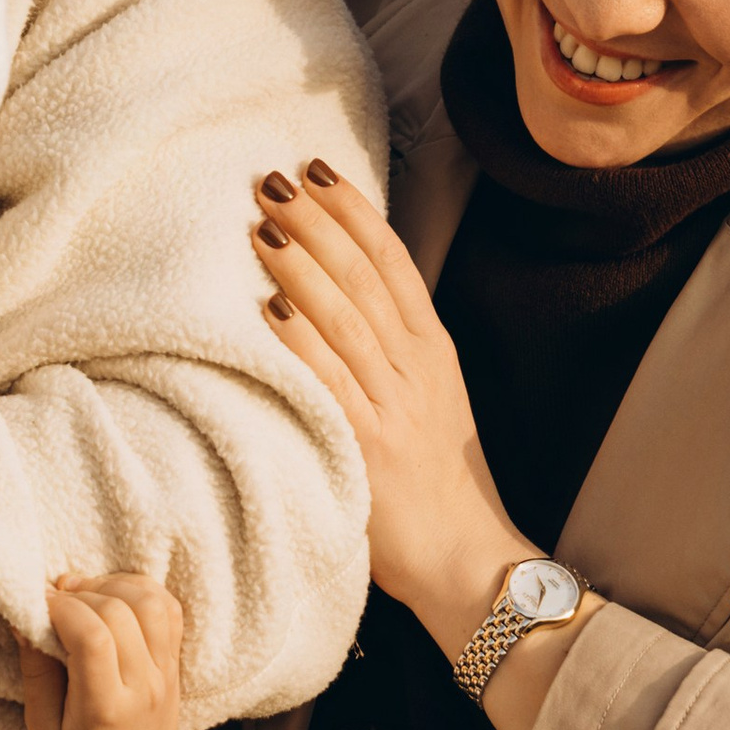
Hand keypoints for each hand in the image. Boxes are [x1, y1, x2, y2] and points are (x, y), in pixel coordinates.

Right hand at [16, 574, 203, 729]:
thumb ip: (36, 674)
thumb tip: (26, 618)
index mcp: (106, 709)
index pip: (92, 638)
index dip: (60, 609)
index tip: (36, 608)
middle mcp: (144, 686)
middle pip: (119, 612)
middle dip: (79, 594)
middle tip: (53, 604)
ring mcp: (165, 673)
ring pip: (150, 601)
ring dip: (112, 586)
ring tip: (83, 598)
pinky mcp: (174, 663)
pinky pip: (168, 608)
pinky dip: (140, 591)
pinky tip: (112, 601)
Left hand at [252, 164, 599, 729]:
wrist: (468, 559)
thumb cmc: (439, 484)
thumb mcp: (429, 400)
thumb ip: (391, 350)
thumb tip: (336, 293)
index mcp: (434, 351)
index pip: (393, 261)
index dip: (354, 211)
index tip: (318, 169)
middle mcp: (417, 369)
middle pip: (364, 277)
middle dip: (318, 222)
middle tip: (272, 179)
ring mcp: (395, 407)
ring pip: (346, 319)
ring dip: (302, 267)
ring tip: (262, 224)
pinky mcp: (370, 449)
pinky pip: (331, 385)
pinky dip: (301, 345)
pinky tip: (270, 311)